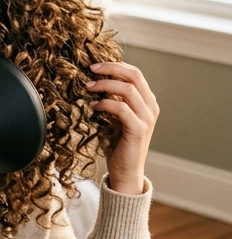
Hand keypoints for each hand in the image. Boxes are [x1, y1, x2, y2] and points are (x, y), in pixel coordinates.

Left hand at [86, 62, 158, 194]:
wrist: (126, 172)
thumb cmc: (118, 145)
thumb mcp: (115, 118)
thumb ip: (112, 100)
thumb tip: (94, 81)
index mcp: (147, 102)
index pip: (135, 74)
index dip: (116, 65)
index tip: (96, 66)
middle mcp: (150, 107)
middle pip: (134, 76)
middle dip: (111, 68)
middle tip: (91, 69)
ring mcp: (147, 118)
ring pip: (128, 89)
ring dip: (105, 84)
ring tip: (88, 86)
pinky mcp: (138, 129)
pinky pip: (121, 108)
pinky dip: (106, 103)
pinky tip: (94, 106)